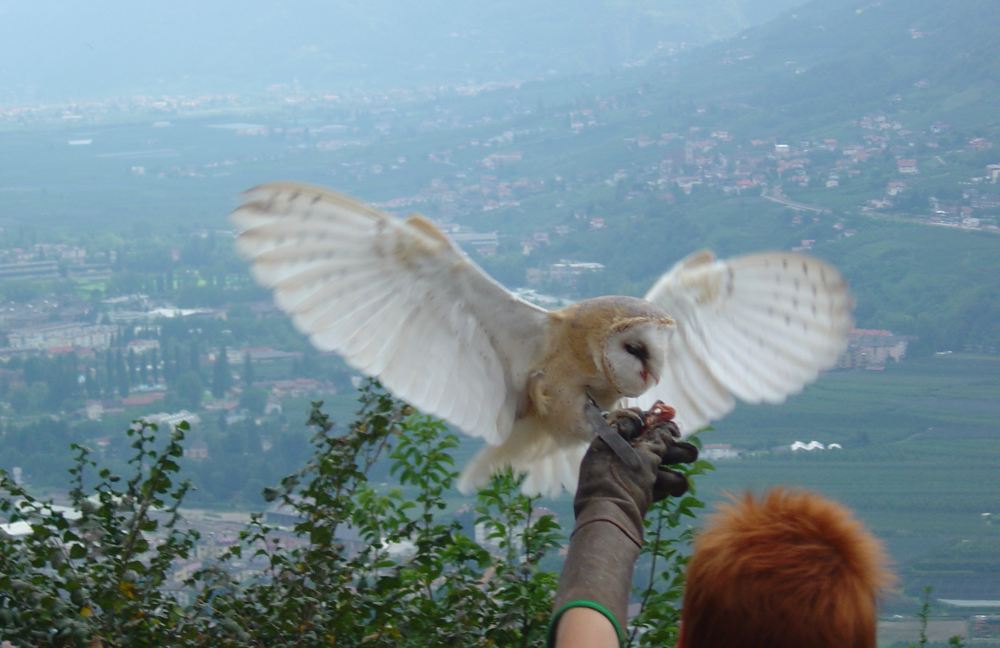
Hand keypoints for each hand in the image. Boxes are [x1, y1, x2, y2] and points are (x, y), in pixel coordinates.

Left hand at [551, 402, 698, 647]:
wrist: (610, 522)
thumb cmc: (621, 481)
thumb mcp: (643, 454)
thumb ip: (657, 438)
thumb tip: (666, 424)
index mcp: (609, 442)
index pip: (632, 424)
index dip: (653, 423)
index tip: (673, 426)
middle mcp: (613, 458)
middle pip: (647, 447)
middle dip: (671, 449)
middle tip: (692, 453)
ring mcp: (621, 479)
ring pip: (652, 468)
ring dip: (671, 469)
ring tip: (686, 473)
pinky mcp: (630, 499)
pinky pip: (651, 487)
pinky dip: (664, 486)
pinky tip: (676, 489)